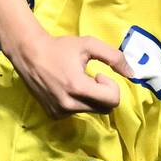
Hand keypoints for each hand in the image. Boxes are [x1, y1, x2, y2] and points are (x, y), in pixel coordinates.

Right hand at [5, 29, 132, 117]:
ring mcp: (60, 112)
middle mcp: (69, 104)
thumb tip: (132, 73)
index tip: (99, 75)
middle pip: (104, 108)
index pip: (112, 101)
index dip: (111, 86)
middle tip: (92, 78)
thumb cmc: (60, 47)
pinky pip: (77, 112)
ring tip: (77, 81)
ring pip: (91, 111)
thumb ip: (114, 57)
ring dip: (92, 98)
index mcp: (78, 87)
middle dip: (104, 93)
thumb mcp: (89, 45)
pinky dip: (79, 102)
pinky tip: (67, 88)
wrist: (28, 54)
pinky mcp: (53, 115)